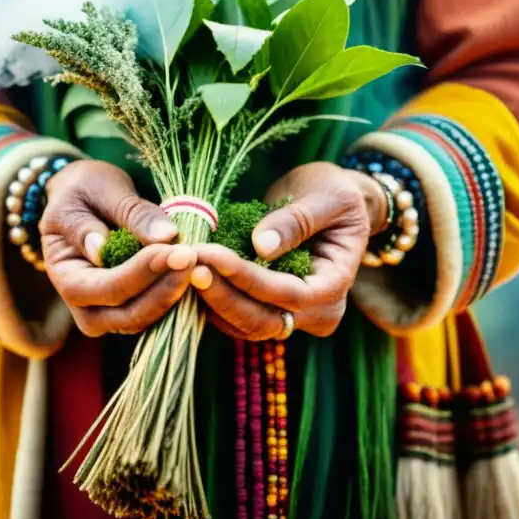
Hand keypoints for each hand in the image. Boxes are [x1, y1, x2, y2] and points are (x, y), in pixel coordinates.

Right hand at [39, 160, 196, 336]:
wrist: (86, 196)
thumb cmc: (86, 190)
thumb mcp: (101, 190)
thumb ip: (130, 213)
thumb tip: (162, 237)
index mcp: (65, 275)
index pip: (105, 288)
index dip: (142, 273)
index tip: (175, 249)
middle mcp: (82, 305)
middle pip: (126, 315)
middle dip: (163, 289)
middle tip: (192, 257)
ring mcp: (106, 313)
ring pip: (144, 320)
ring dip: (173, 295)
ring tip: (196, 261)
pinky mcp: (130, 308)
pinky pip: (155, 314)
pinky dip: (177, 296)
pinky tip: (196, 272)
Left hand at [191, 162, 384, 338]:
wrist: (329, 201)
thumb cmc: (333, 193)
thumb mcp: (327, 197)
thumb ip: (297, 221)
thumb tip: (261, 246)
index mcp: (335, 284)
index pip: (290, 294)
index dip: (248, 278)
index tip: (212, 254)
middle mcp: (315, 311)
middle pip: (263, 320)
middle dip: (223, 295)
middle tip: (190, 263)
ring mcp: (290, 315)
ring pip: (244, 325)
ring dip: (211, 300)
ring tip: (183, 266)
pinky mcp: (266, 307)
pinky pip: (234, 316)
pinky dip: (211, 300)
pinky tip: (188, 274)